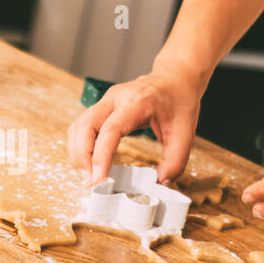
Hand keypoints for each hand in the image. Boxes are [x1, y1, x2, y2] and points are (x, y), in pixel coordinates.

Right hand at [67, 69, 203, 184]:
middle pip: (84, 126)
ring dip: (78, 153)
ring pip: (78, 126)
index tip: (98, 180)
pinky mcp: (102, 107)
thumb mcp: (185, 132)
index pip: (110, 130)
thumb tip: (160, 184)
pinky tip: (90, 162)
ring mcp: (105, 101)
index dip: (100, 156)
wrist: (175, 78)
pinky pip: (82, 127)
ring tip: (89, 175)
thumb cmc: (179, 101)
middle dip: (81, 156)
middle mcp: (115, 98)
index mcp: (137, 102)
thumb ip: (175, 160)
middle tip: (90, 182)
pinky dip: (81, 146)